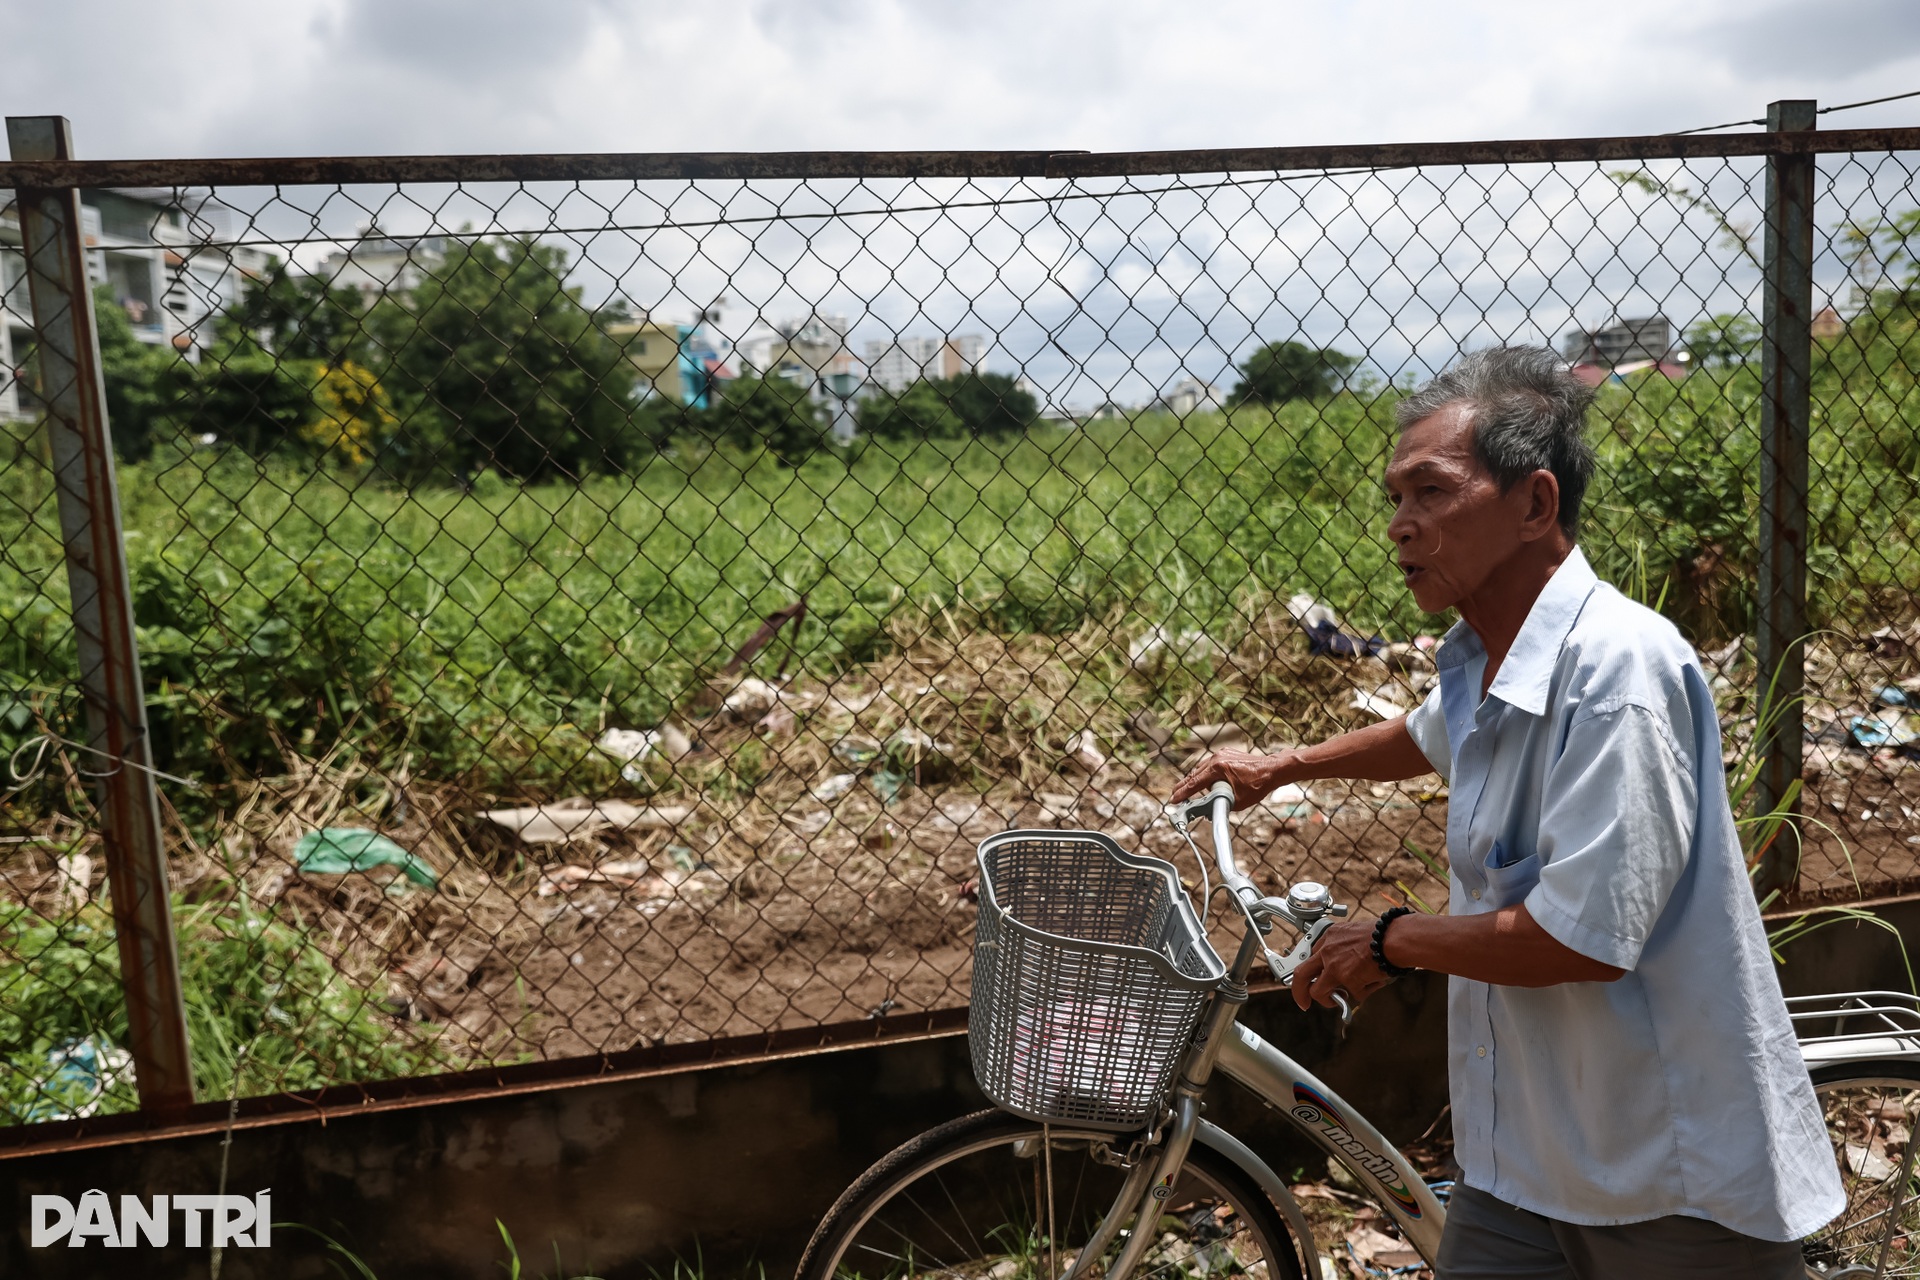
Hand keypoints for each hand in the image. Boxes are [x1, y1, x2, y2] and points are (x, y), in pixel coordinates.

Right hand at [1170, 748, 1289, 807]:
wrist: (1273, 769)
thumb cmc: (1258, 785)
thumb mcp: (1236, 801)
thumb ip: (1219, 803)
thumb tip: (1208, 809)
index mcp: (1217, 768)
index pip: (1194, 783)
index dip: (1183, 793)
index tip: (1174, 800)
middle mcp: (1217, 758)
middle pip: (1194, 774)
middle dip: (1184, 786)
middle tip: (1175, 796)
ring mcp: (1221, 754)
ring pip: (1201, 769)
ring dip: (1195, 780)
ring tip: (1187, 791)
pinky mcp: (1226, 754)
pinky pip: (1210, 765)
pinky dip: (1205, 774)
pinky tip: (1203, 782)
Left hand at [1288, 918, 1392, 1011]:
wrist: (1394, 938)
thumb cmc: (1384, 934)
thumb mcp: (1355, 932)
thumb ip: (1345, 947)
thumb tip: (1346, 963)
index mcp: (1330, 936)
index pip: (1312, 956)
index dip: (1314, 970)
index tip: (1314, 978)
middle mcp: (1327, 951)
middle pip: (1301, 974)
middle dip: (1299, 991)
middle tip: (1303, 1001)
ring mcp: (1335, 966)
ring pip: (1318, 992)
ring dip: (1328, 1000)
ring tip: (1342, 999)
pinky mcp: (1347, 979)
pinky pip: (1352, 995)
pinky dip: (1364, 992)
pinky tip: (1373, 982)